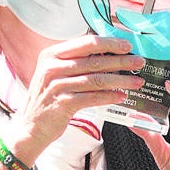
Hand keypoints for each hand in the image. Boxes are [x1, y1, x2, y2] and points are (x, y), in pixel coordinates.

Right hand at [6, 35, 144, 159]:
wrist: (30, 126)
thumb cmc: (48, 98)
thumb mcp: (57, 73)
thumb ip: (76, 62)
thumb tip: (110, 54)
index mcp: (52, 54)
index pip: (87, 43)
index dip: (110, 43)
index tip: (128, 46)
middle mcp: (52, 67)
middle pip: (95, 61)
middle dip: (121, 61)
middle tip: (139, 62)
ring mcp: (56, 85)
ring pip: (97, 80)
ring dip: (121, 80)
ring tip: (137, 82)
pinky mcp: (62, 103)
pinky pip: (92, 98)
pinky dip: (109, 97)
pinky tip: (122, 96)